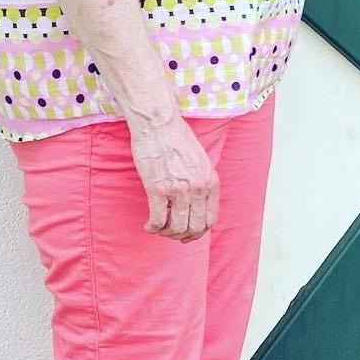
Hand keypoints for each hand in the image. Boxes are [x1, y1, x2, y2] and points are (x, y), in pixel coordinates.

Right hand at [130, 115, 219, 240]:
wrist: (159, 123)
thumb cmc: (176, 138)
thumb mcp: (200, 160)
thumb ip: (201, 180)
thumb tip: (196, 200)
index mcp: (211, 181)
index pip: (211, 218)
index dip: (199, 231)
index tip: (188, 234)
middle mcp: (199, 187)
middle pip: (195, 227)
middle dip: (183, 236)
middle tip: (171, 234)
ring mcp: (179, 189)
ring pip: (177, 227)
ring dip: (166, 233)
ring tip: (158, 228)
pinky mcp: (158, 189)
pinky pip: (159, 220)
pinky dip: (153, 228)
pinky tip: (148, 225)